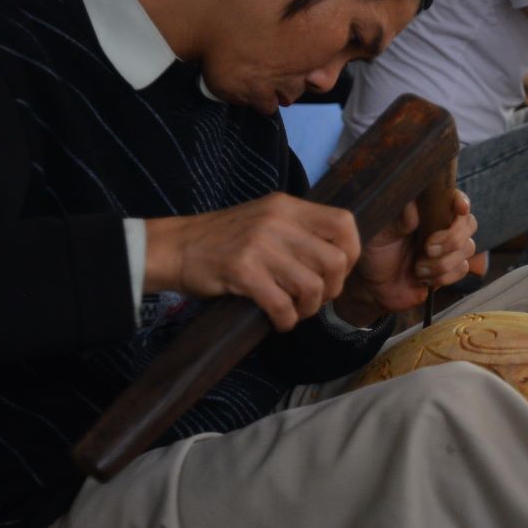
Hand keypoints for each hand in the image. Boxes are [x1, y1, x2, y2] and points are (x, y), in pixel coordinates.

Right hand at [143, 193, 359, 331]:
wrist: (175, 247)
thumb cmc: (223, 239)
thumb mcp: (265, 219)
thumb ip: (299, 231)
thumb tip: (339, 260)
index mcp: (286, 206)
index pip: (343, 223)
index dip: (351, 252)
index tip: (336, 272)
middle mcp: (277, 221)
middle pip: (335, 261)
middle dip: (331, 289)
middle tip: (313, 298)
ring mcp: (259, 245)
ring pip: (312, 286)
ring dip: (308, 308)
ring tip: (294, 310)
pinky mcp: (242, 271)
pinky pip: (281, 304)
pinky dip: (285, 320)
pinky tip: (278, 320)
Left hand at [335, 189, 487, 324]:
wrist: (373, 283)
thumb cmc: (375, 249)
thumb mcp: (380, 231)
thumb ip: (397, 220)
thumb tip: (413, 207)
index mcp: (427, 209)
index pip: (453, 198)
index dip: (461, 201)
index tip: (460, 208)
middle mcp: (442, 225)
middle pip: (468, 224)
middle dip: (451, 239)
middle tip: (427, 248)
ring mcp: (449, 248)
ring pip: (467, 248)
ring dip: (443, 262)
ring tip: (418, 268)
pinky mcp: (450, 270)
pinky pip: (462, 269)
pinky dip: (443, 276)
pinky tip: (423, 278)